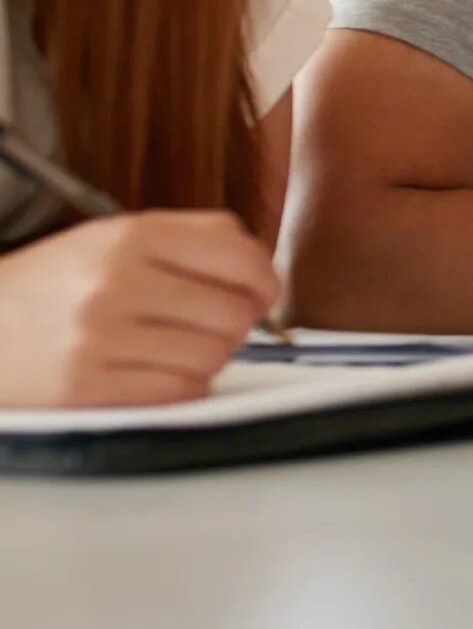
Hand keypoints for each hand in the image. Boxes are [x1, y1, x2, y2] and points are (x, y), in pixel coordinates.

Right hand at [0, 212, 280, 407]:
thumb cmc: (52, 286)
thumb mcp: (110, 239)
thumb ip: (189, 239)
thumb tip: (260, 266)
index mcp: (130, 236)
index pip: (240, 256)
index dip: (264, 280)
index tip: (259, 293)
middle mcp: (117, 282)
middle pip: (234, 312)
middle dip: (234, 324)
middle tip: (206, 326)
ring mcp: (100, 336)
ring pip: (213, 355)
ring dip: (207, 358)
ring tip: (172, 349)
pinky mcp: (87, 386)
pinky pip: (180, 391)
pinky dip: (182, 387)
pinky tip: (155, 373)